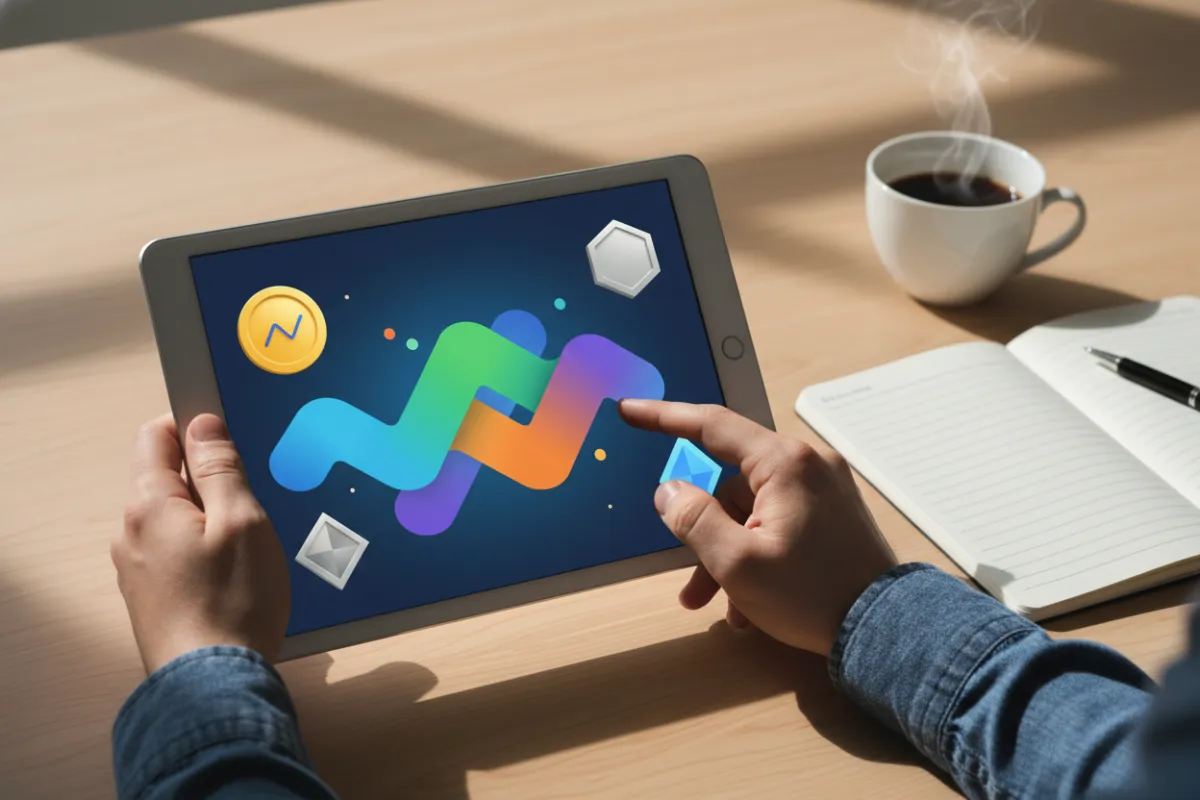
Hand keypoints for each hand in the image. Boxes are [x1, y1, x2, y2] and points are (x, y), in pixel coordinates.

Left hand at [113, 414, 289, 672]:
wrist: (214, 686)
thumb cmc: (233, 603)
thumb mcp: (242, 520)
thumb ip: (221, 467)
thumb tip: (203, 425)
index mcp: (149, 505)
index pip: (156, 435)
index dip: (194, 426)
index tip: (231, 438)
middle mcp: (131, 533)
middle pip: (167, 479)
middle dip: (210, 480)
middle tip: (255, 502)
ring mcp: (137, 569)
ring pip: (176, 519)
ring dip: (212, 520)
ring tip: (252, 547)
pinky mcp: (152, 597)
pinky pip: (178, 553)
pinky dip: (207, 552)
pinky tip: (237, 577)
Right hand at [619, 400, 896, 655]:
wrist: (886, 630)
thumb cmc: (811, 595)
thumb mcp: (737, 563)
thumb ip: (693, 519)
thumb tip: (669, 491)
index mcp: (784, 463)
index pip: (711, 425)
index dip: (664, 417)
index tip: (630, 411)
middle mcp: (807, 464)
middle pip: (729, 483)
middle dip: (703, 530)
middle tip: (689, 577)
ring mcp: (823, 489)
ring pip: (751, 510)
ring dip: (727, 553)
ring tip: (718, 603)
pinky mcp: (832, 514)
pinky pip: (777, 523)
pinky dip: (757, 555)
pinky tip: (751, 605)